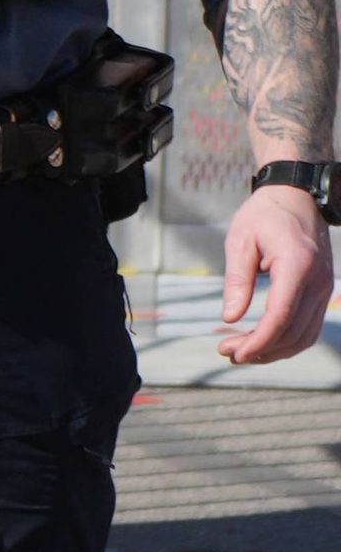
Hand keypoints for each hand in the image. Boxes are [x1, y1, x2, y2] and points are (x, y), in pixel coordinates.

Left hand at [220, 184, 330, 366]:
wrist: (297, 198)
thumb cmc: (263, 216)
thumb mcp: (240, 240)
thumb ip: (237, 280)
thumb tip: (230, 317)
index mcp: (297, 266)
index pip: (280, 316)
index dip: (259, 341)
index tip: (234, 352)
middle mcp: (318, 281)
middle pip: (293, 331)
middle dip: (261, 350)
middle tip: (226, 352)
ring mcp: (325, 288)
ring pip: (305, 335)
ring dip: (274, 350)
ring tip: (240, 352)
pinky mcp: (322, 291)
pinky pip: (309, 326)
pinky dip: (287, 340)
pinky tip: (262, 342)